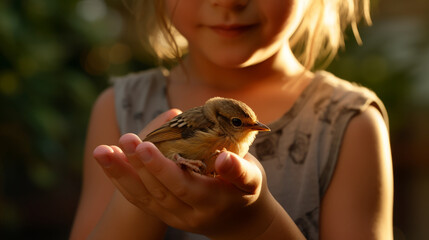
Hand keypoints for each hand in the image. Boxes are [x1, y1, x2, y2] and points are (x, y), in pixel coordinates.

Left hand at [94, 114, 278, 238]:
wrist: (238, 221)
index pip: (182, 186)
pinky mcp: (163, 214)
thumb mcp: (251, 179)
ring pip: (142, 197)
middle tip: (125, 138)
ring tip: (101, 151)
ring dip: (120, 174)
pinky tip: (108, 161)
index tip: (146, 145)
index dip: (162, 168)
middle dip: (138, 165)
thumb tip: (224, 157)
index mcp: (211, 202)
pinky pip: (138, 199)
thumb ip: (239, 170)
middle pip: (158, 191)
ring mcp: (172, 217)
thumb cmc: (245, 191)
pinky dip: (121, 180)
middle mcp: (188, 215)